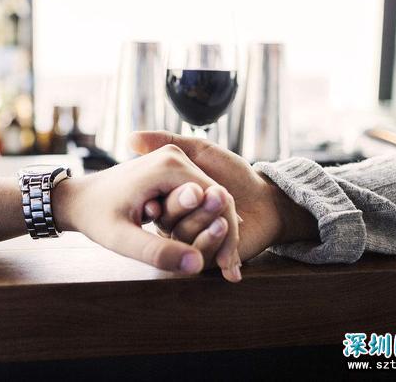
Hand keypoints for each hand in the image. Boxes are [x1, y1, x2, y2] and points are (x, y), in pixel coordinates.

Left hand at [53, 144, 241, 281]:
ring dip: (217, 230)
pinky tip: (208, 250)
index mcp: (169, 165)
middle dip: (225, 234)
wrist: (76, 198)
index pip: (217, 201)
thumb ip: (157, 252)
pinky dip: (204, 222)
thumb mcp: (121, 238)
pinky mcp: (171, 170)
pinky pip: (197, 197)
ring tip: (224, 266)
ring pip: (210, 198)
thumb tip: (196, 264)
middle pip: (217, 198)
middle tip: (230, 271)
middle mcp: (176, 156)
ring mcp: (174, 160)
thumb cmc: (94, 217)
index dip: (226, 236)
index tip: (228, 268)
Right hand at [130, 131, 318, 261]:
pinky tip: (227, 232)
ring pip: (186, 238)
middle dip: (187, 208)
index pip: (155, 203)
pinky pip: (204, 254)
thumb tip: (129, 138)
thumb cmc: (233, 173)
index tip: (158, 201)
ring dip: (205, 225)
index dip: (156, 203)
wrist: (265, 198)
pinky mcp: (209, 256)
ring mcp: (192, 240)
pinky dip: (216, 244)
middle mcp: (176, 222)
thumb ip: (167, 142)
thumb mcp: (200, 151)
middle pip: (169, 221)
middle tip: (209, 194)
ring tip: (223, 217)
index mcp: (168, 199)